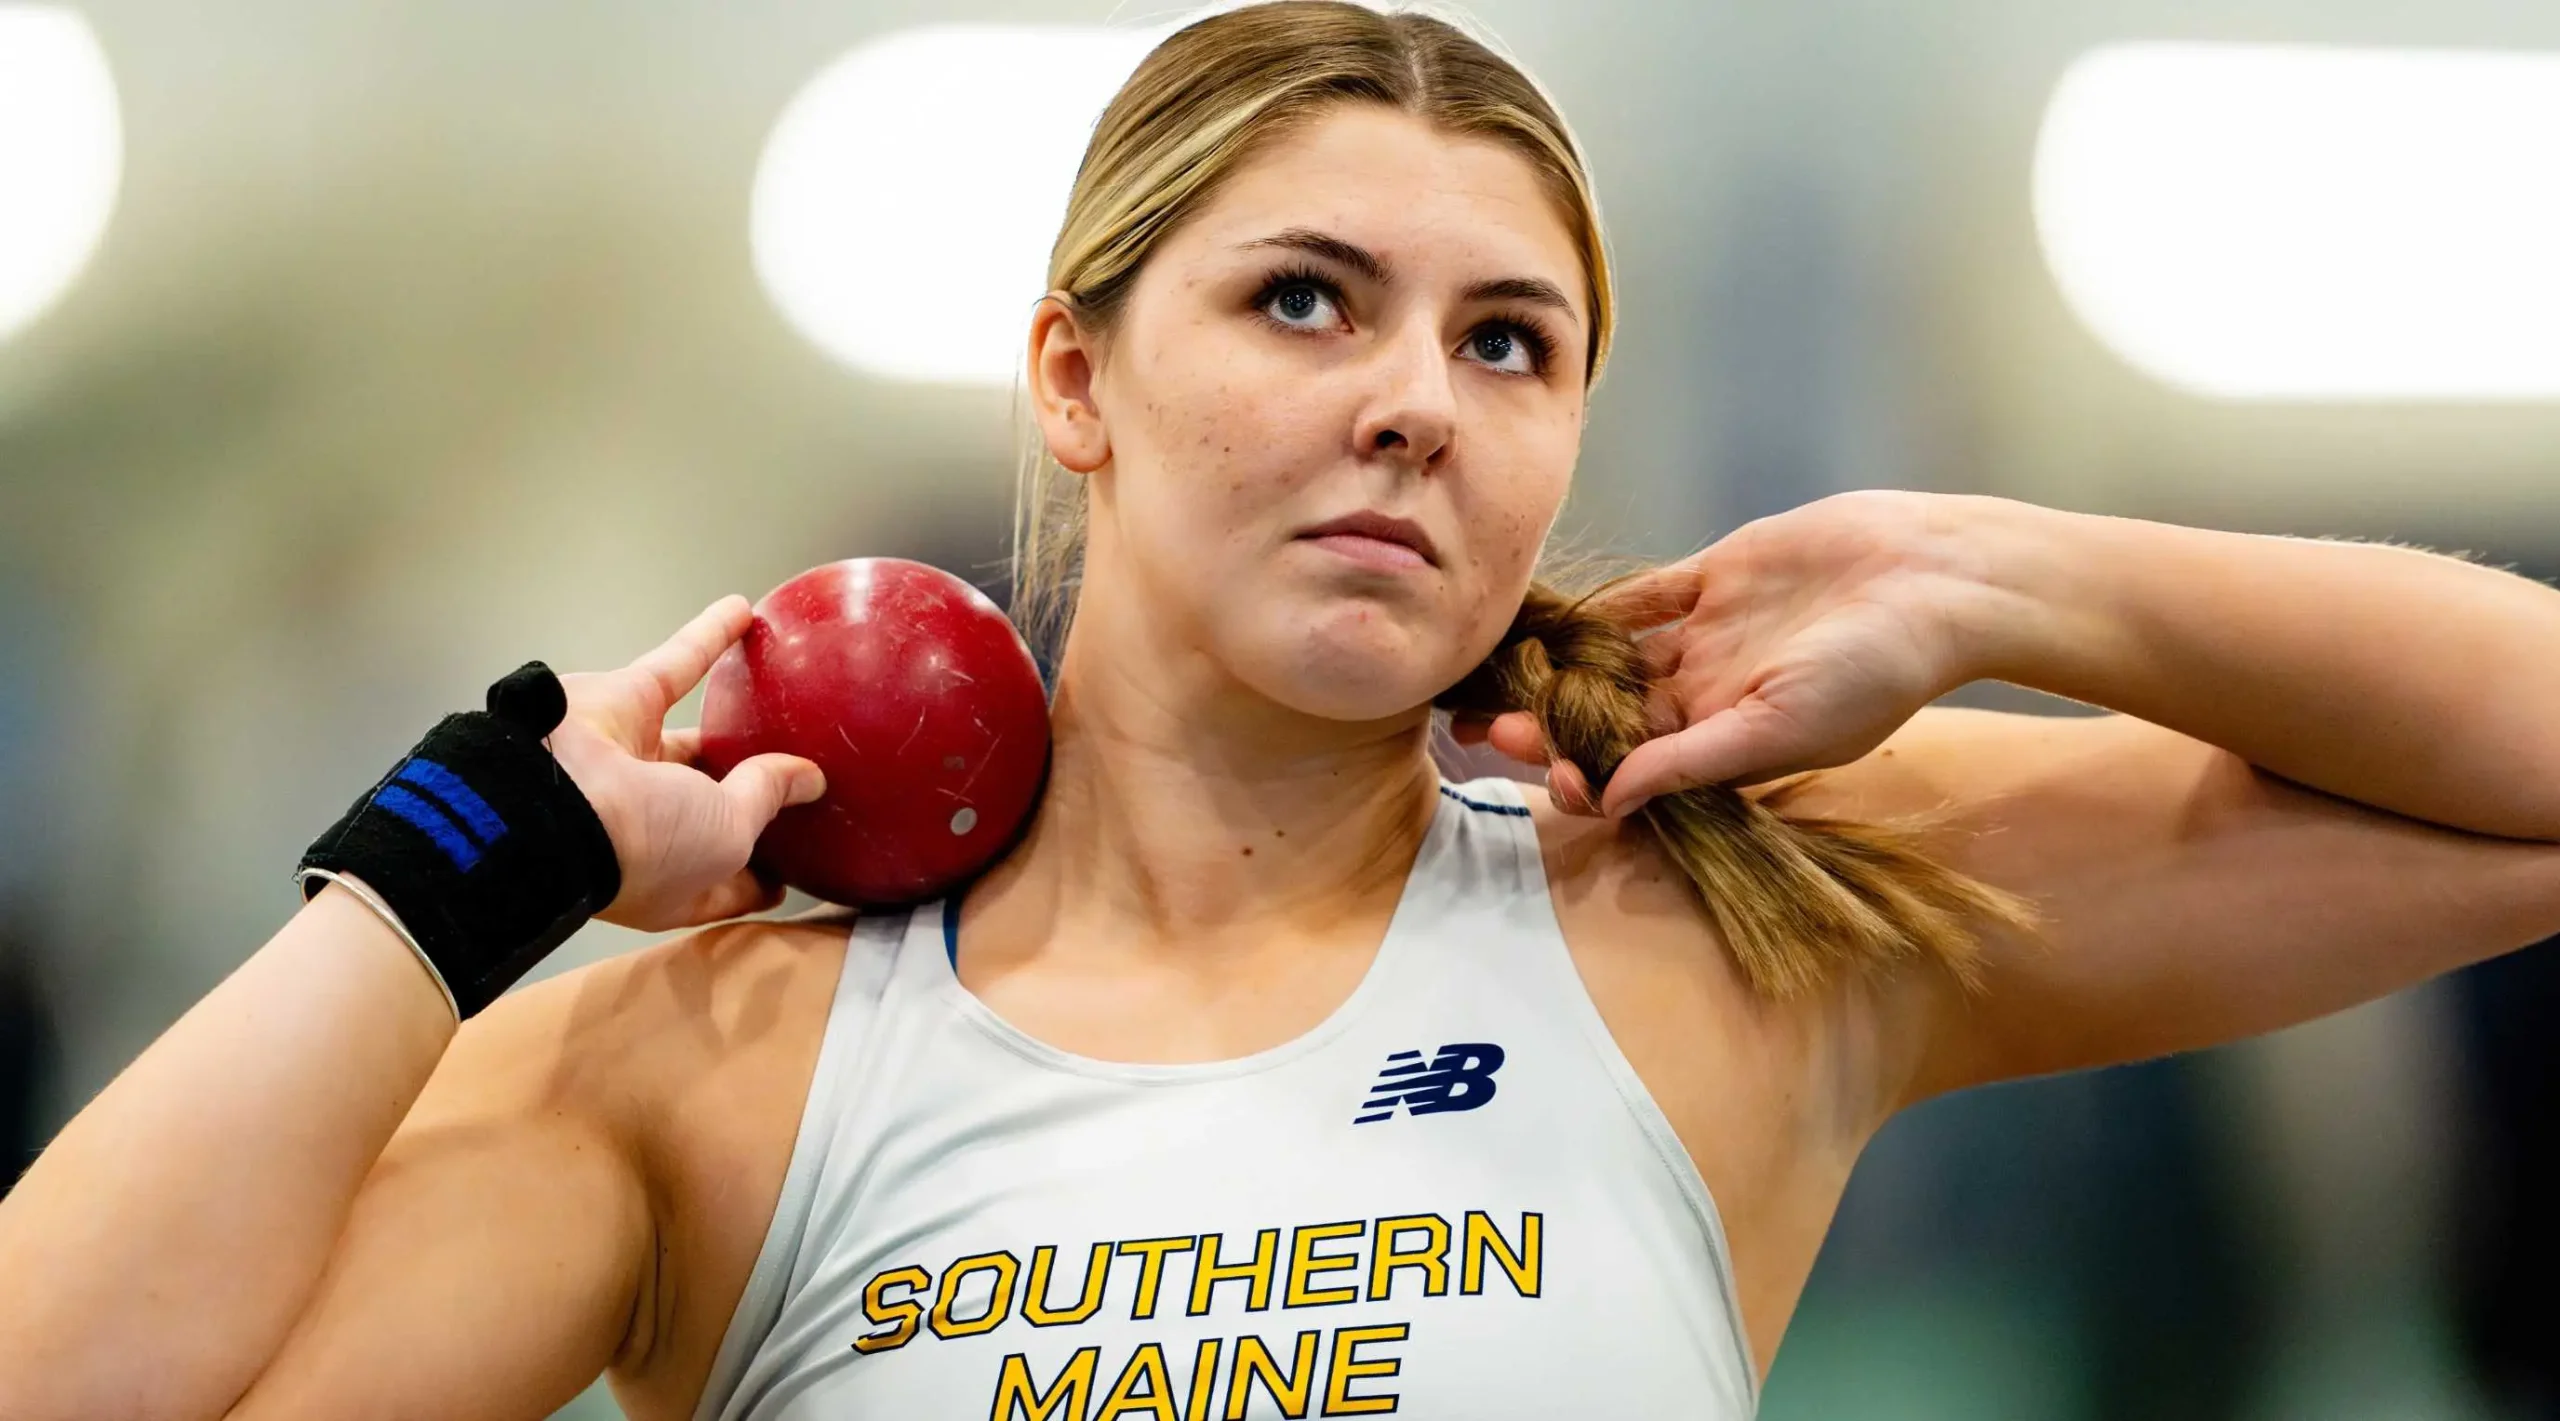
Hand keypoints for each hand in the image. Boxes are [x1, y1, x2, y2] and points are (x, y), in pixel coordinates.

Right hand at [543, 597, 825, 930]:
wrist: (555, 799)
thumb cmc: (643, 844)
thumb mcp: (730, 835)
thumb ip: (767, 799)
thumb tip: (808, 780)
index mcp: (675, 878)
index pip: (731, 882)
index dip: (765, 874)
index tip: (802, 862)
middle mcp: (649, 822)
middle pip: (711, 802)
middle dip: (747, 790)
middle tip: (797, 770)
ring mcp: (630, 761)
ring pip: (693, 731)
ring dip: (732, 712)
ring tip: (781, 698)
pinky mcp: (620, 703)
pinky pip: (675, 663)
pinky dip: (709, 635)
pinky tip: (744, 612)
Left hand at [1468, 491, 2001, 817]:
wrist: (1937, 580)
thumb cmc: (1878, 668)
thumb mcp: (1780, 729)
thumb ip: (1692, 762)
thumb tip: (1610, 801)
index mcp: (1727, 743)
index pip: (1636, 770)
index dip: (1586, 774)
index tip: (1539, 772)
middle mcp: (1709, 695)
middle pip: (1610, 716)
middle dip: (1549, 723)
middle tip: (1482, 727)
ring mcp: (1708, 635)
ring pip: (1614, 658)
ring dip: (1559, 665)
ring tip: (1495, 671)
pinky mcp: (1715, 577)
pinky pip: (1641, 597)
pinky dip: (1596, 606)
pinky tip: (1542, 611)